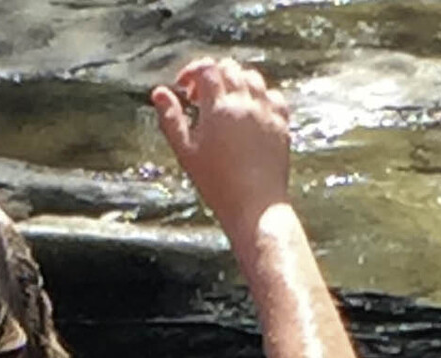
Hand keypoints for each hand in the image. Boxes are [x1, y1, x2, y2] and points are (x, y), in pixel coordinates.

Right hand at [150, 58, 292, 232]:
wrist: (255, 206)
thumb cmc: (217, 184)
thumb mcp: (186, 153)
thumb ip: (171, 120)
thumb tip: (158, 92)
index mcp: (218, 107)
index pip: (205, 68)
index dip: (192, 71)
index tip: (185, 88)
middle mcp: (244, 102)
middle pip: (229, 68)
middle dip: (213, 75)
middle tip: (202, 98)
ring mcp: (266, 110)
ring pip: (252, 77)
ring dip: (236, 81)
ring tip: (226, 102)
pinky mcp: (282, 122)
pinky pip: (273, 94)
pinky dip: (260, 95)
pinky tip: (250, 111)